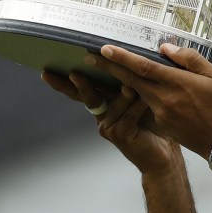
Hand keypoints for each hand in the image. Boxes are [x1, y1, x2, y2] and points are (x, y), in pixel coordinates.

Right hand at [41, 70, 177, 174]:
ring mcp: (108, 125)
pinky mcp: (119, 133)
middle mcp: (102, 114)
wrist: (164, 154)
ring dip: (127, 94)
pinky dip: (137, 107)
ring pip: (113, 101)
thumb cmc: (155, 124)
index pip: (83, 88)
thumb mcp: (142, 99)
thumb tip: (128, 58)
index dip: (65, 80)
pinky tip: (146, 103)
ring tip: (135, 88)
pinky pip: (127, 114)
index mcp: (105, 103)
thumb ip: (132, 83)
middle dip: (77, 84)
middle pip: (85, 95)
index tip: (47, 70)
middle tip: (74, 74)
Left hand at [85, 44, 211, 157]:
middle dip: (110, 68)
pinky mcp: (163, 124)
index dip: (121, 57)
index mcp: (176, 84)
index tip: (104, 49)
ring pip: (139, 93)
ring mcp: (161, 114)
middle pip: (131, 80)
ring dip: (125, 82)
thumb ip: (189, 59)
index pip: (142, 67)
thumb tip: (165, 49)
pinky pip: (150, 106)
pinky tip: (147, 92)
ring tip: (115, 71)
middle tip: (92, 58)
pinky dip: (145, 97)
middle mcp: (164, 99)